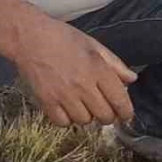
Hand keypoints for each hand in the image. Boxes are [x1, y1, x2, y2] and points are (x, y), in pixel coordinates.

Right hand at [9, 14, 136, 127]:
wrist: (29, 37)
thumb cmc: (63, 38)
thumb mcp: (93, 45)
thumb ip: (114, 64)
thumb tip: (131, 79)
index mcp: (98, 69)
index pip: (120, 100)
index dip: (126, 112)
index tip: (125, 115)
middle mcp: (83, 85)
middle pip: (104, 116)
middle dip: (108, 115)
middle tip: (102, 108)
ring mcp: (64, 95)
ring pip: (84, 121)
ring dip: (86, 116)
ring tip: (82, 104)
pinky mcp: (47, 102)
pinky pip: (63, 123)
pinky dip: (67, 119)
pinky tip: (66, 107)